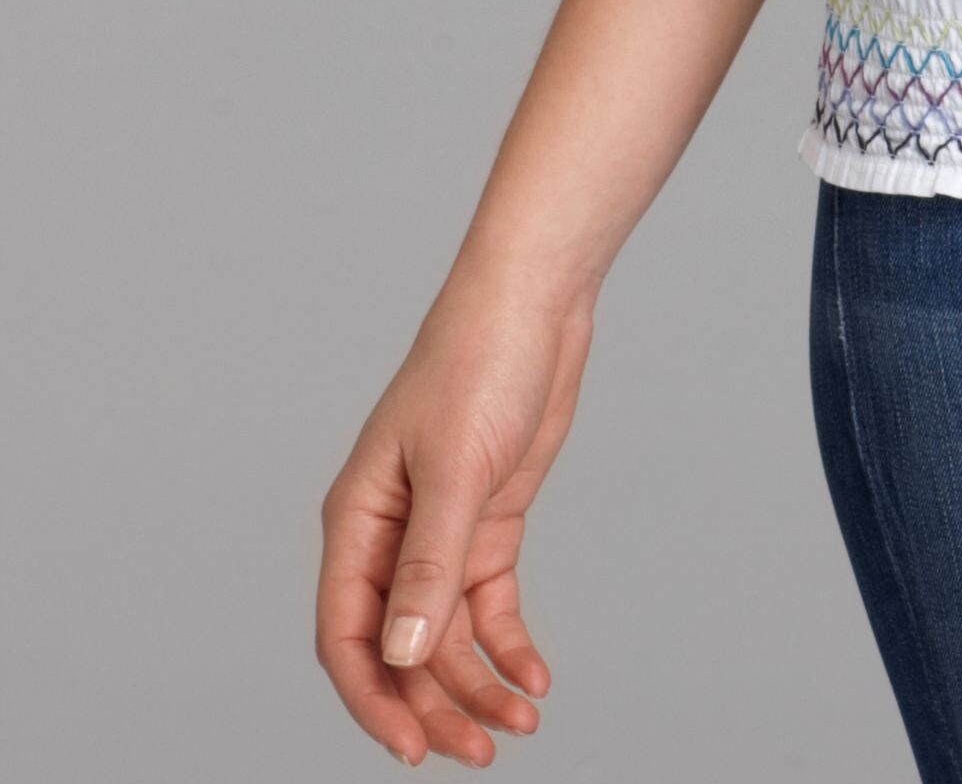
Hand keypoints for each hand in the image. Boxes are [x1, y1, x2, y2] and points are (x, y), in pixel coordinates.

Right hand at [316, 263, 595, 765]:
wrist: (537, 301)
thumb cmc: (479, 362)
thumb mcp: (456, 466)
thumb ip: (429, 563)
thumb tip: (404, 655)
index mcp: (356, 524)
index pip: (347, 636)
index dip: (375, 699)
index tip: (413, 749)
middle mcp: (390, 538)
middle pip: (401, 648)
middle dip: (437, 705)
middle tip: (482, 751)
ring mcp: (440, 532)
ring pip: (446, 635)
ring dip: (478, 683)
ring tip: (522, 721)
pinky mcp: (487, 521)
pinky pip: (487, 604)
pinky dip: (508, 644)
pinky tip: (534, 675)